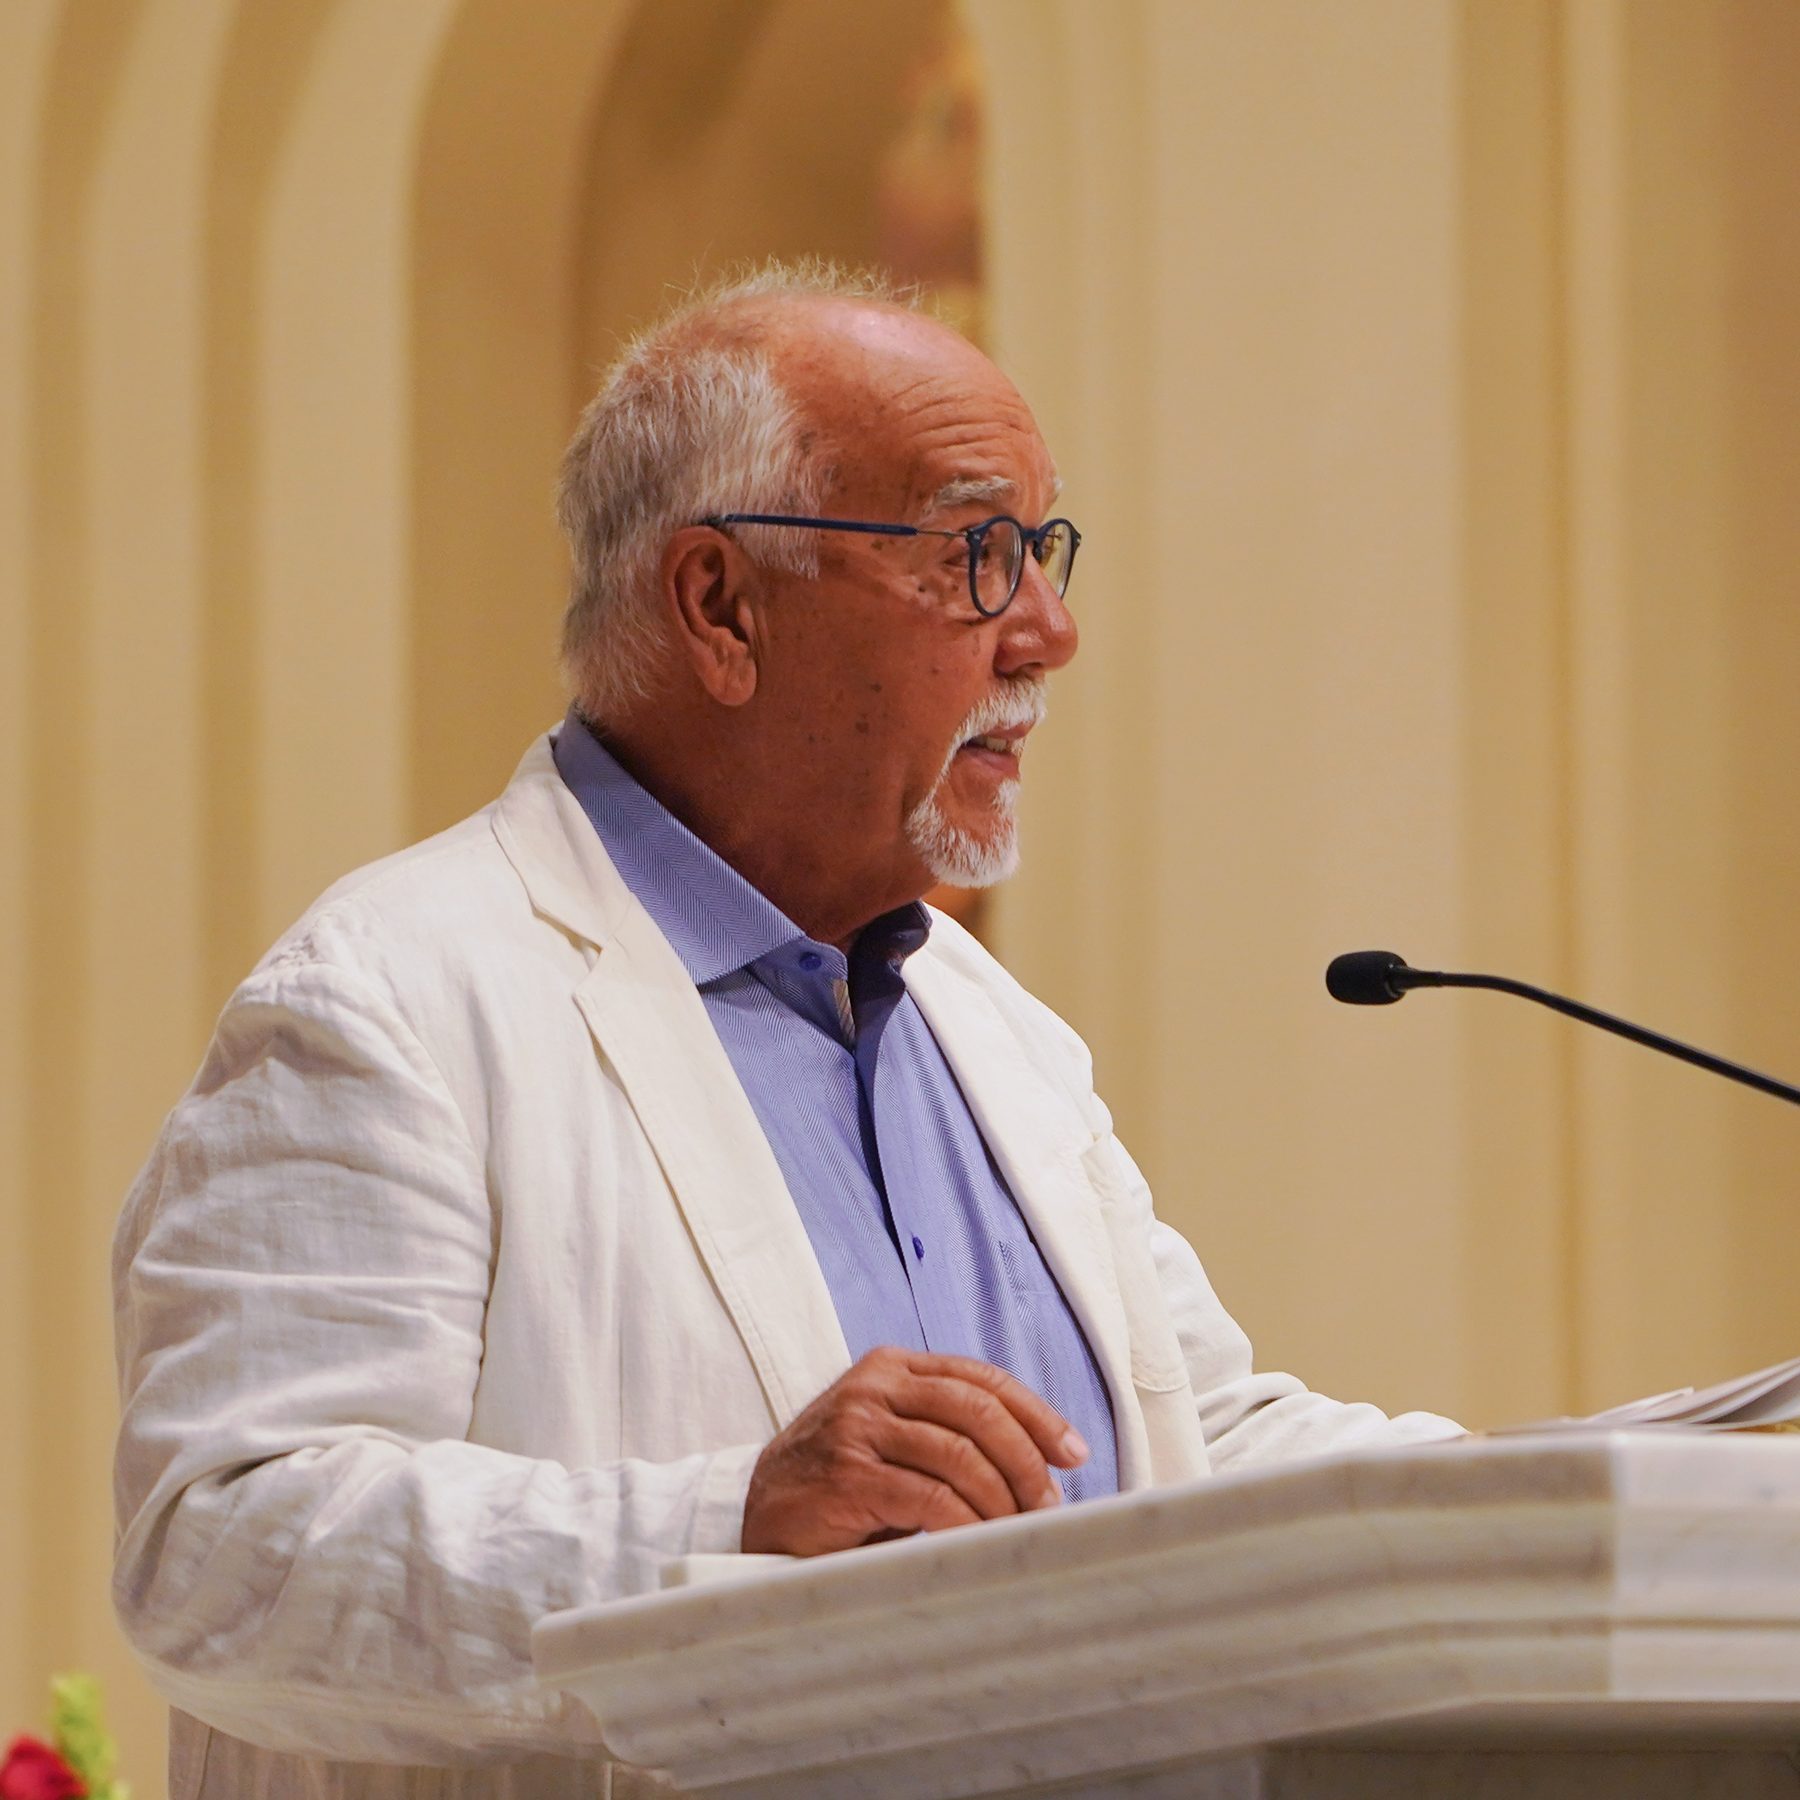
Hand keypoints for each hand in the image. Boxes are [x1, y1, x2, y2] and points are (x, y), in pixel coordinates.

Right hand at [740, 1346, 1088, 1555]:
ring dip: (1003, 1497)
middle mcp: (874, 1386)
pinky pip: (929, 1496)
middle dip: (1026, 1457)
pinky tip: (980, 1542)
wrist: (755, 1512)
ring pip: (959, 1452)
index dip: (1036, 1413)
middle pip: (977, 1408)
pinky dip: (967, 1523)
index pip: (981, 1378)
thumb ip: (947, 1437)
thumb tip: (1040, 1474)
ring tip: (1020, 1528)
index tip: (1073, 1452)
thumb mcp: (892, 1441)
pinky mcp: (847, 1475)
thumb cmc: (837, 1484)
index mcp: (892, 1368)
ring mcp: (857, 1427)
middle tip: (1049, 1501)